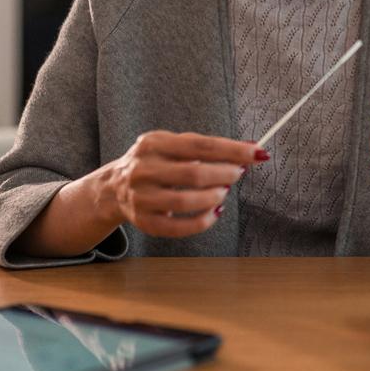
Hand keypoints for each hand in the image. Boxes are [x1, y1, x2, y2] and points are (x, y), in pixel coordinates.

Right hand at [102, 131, 266, 238]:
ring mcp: (141, 197)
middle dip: (225, 174)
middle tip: (238, 173)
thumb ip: (207, 147)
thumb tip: (250, 147)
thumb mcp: (173, 146)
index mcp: (153, 143)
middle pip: (194, 173)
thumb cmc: (155, 163)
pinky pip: (178, 227)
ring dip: (214, 197)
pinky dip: (203, 221)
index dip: (232, 150)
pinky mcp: (143, 222)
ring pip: (185, 201)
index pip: (200, 145)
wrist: (112, 188)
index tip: (257, 153)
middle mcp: (144, 169)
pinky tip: (215, 212)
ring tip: (223, 192)